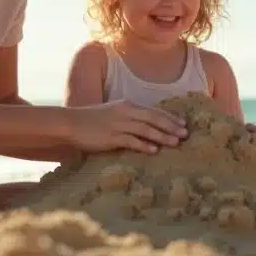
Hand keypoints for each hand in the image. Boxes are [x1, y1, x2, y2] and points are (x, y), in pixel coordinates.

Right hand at [67, 100, 188, 153]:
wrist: (70, 123)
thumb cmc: (91, 121)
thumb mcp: (113, 114)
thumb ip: (128, 119)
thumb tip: (144, 128)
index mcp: (127, 105)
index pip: (153, 111)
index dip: (170, 117)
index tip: (183, 123)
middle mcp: (125, 113)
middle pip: (153, 118)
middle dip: (171, 126)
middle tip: (185, 134)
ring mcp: (118, 124)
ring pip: (145, 129)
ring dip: (162, 136)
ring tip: (176, 143)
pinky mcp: (111, 137)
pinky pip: (131, 141)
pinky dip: (144, 145)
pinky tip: (154, 150)